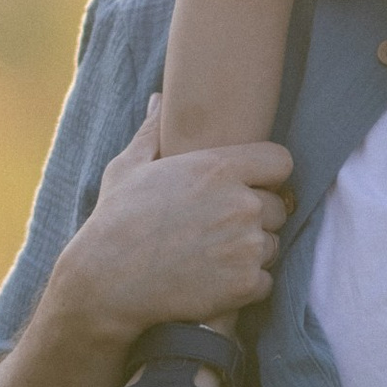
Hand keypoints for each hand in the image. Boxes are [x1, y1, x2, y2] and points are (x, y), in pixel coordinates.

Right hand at [59, 101, 294, 337]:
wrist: (105, 283)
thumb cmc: (114, 221)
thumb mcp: (129, 168)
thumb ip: (154, 132)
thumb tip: (158, 100)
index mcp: (218, 168)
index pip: (280, 162)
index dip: (267, 176)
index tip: (248, 188)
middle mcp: (240, 204)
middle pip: (278, 207)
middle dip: (256, 218)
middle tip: (219, 229)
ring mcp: (245, 246)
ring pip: (272, 245)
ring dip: (251, 252)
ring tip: (211, 256)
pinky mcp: (244, 284)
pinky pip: (265, 282)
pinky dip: (246, 286)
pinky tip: (214, 282)